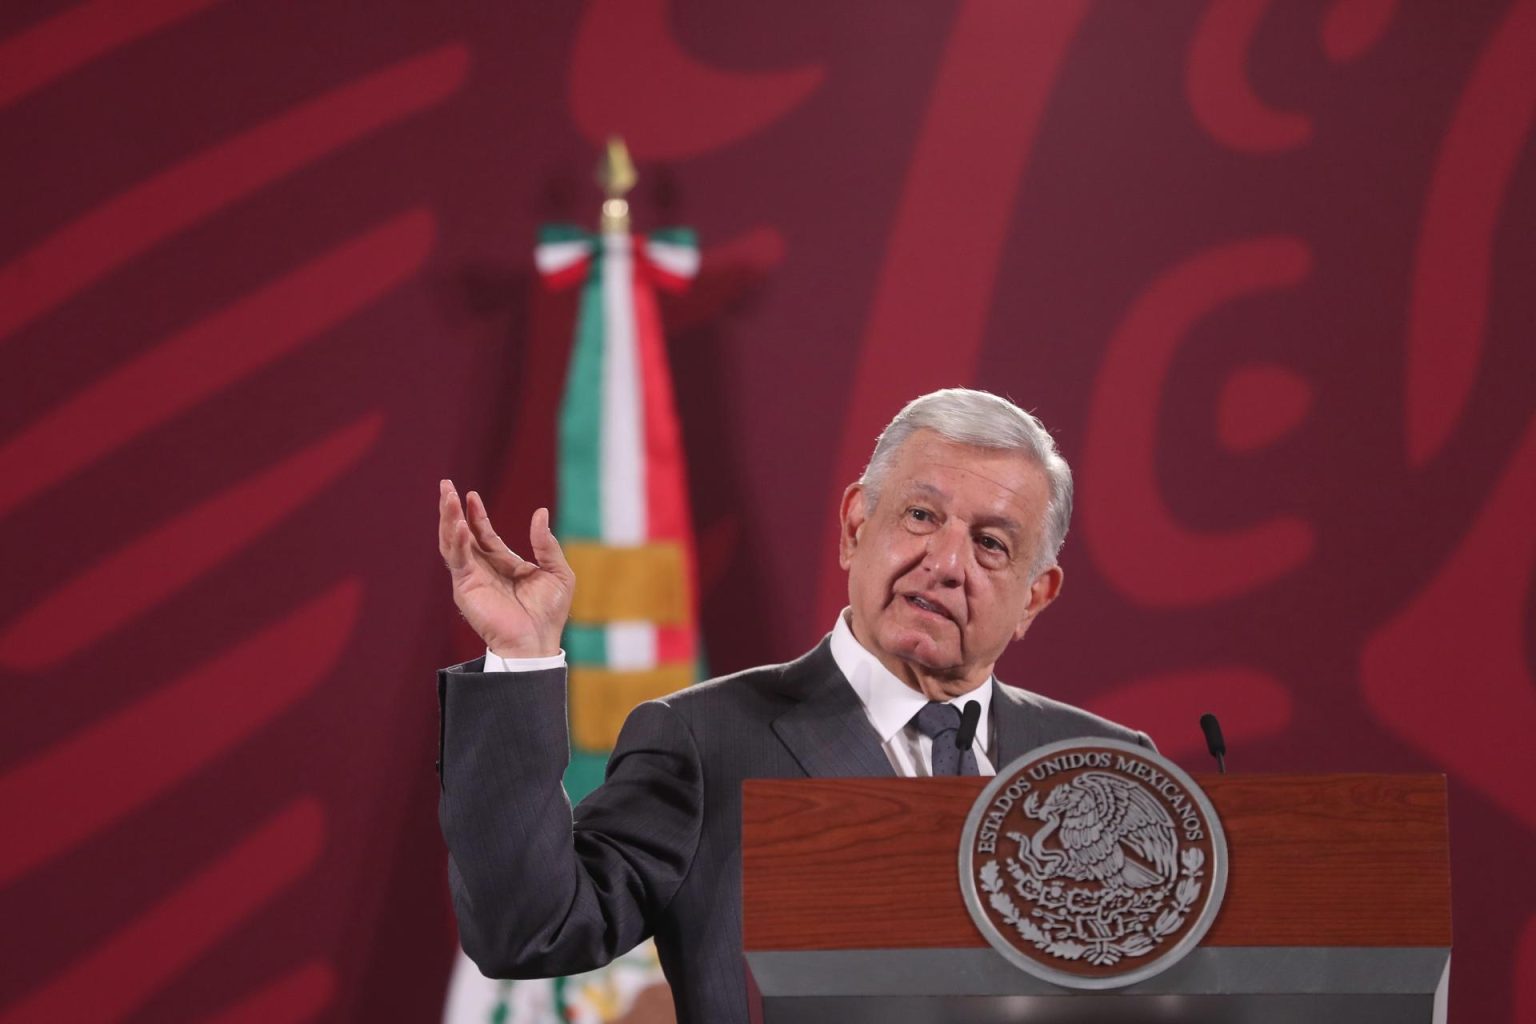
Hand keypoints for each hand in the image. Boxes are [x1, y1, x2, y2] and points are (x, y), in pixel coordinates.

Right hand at [438, 480, 573, 657]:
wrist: (537, 642)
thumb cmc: (549, 613)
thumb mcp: (557, 572)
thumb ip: (546, 543)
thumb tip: (540, 513)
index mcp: (504, 564)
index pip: (484, 534)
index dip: (477, 514)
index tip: (470, 494)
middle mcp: (484, 569)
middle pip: (462, 533)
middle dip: (452, 510)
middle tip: (445, 486)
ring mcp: (472, 578)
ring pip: (453, 542)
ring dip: (448, 519)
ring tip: (446, 497)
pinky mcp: (465, 588)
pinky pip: (457, 560)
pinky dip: (456, 540)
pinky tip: (459, 524)